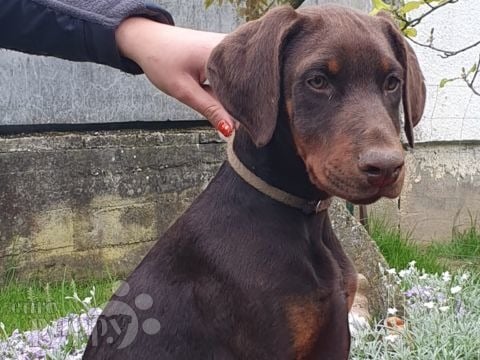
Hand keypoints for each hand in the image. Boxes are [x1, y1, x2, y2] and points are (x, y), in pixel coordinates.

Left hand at [116, 17, 233, 136]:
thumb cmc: (161, 61)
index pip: (243, 88)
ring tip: (206, 94)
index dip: (240, 110)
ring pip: (237, 80)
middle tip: (219, 115)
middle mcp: (230, 45)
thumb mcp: (184, 91)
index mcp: (222, 53)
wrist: (148, 39)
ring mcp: (228, 46)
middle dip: (234, 103)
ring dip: (228, 94)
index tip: (235, 127)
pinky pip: (231, 73)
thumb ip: (210, 110)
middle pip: (243, 84)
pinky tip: (209, 87)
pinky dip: (224, 86)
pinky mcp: (224, 50)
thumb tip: (230, 131)